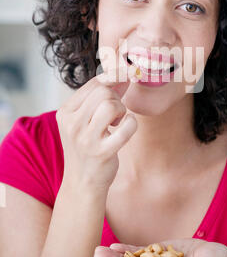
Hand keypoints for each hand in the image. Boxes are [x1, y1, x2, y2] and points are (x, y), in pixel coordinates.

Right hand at [56, 61, 137, 195]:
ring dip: (121, 111)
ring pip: (111, 105)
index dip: (114, 79)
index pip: (93, 83)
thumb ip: (100, 97)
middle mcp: (72, 124)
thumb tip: (122, 74)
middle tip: (115, 114)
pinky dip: (131, 124)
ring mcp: (86, 139)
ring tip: (116, 122)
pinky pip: (127, 126)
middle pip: (103, 92)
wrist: (82, 183)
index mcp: (65, 112)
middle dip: (116, 99)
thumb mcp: (84, 120)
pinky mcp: (102, 152)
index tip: (125, 79)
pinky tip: (125, 129)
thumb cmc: (87, 146)